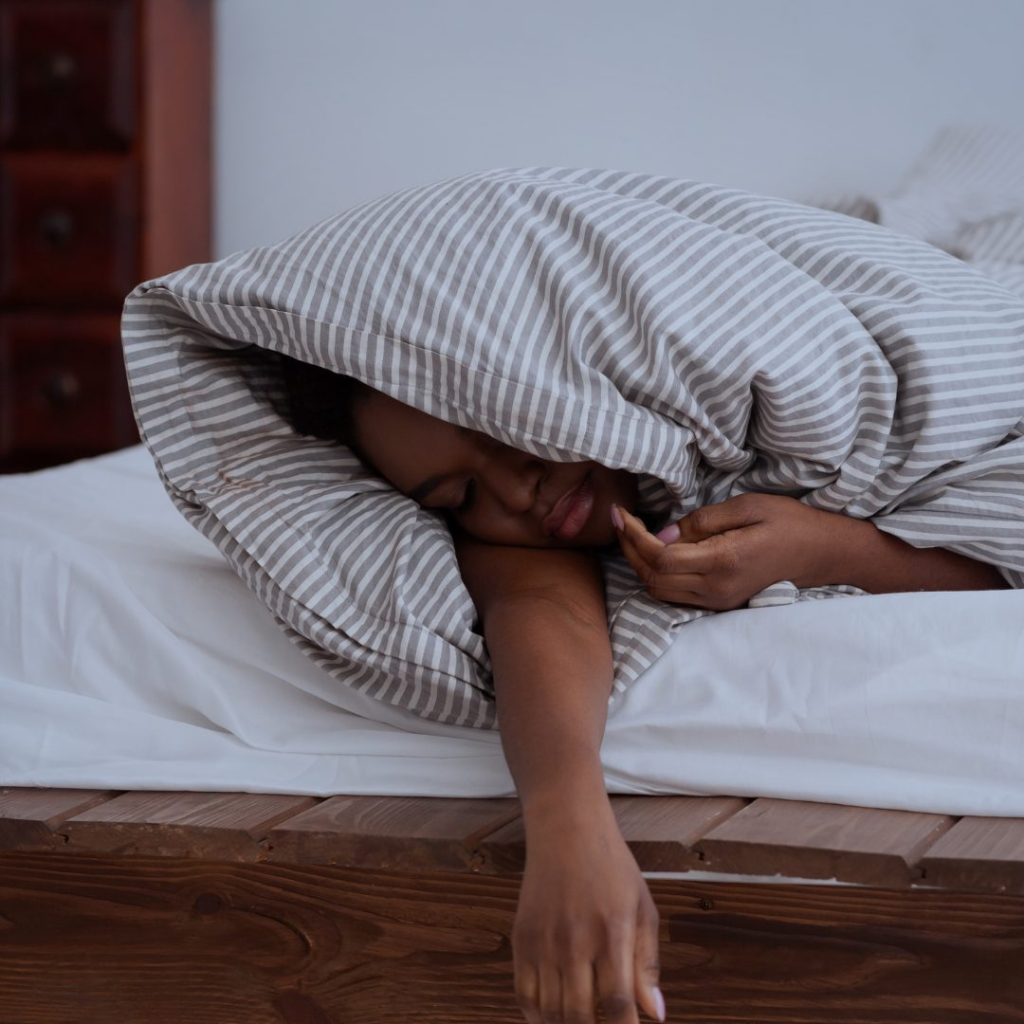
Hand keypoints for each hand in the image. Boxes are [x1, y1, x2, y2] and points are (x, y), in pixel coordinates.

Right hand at [513, 813, 664, 1023]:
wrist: (566, 829)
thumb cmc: (611, 867)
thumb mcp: (642, 908)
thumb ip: (647, 964)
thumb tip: (655, 1014)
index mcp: (611, 935)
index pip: (617, 1006)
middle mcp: (574, 942)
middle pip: (578, 1017)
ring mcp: (543, 942)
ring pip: (549, 1012)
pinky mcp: (521, 939)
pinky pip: (523, 994)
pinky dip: (536, 1017)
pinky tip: (552, 1018)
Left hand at [612, 493, 835, 609]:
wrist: (824, 553)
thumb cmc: (789, 522)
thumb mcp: (747, 507)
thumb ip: (702, 521)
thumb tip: (662, 533)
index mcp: (724, 562)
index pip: (660, 557)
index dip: (633, 536)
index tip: (620, 513)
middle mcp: (717, 589)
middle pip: (653, 578)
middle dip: (629, 550)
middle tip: (620, 521)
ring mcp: (718, 601)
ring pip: (659, 591)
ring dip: (639, 564)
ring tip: (632, 535)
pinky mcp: (721, 603)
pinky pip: (674, 595)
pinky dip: (656, 575)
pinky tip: (654, 552)